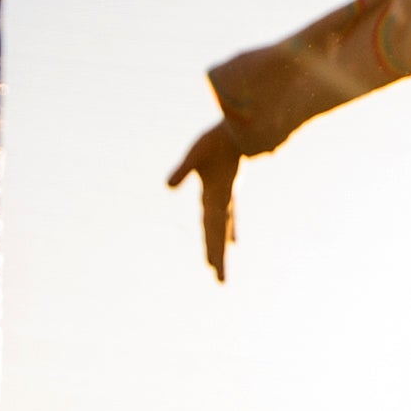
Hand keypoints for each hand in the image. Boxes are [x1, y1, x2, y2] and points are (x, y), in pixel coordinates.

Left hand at [166, 117, 247, 279]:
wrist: (243, 129)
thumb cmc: (217, 139)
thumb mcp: (196, 153)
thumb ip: (183, 169)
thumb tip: (168, 186)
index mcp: (217, 197)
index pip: (213, 228)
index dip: (213, 248)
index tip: (214, 269)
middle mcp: (224, 202)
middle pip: (218, 234)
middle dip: (218, 257)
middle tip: (221, 281)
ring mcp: (228, 197)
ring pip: (223, 229)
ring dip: (220, 248)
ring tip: (218, 266)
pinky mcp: (229, 191)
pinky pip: (228, 217)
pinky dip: (229, 230)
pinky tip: (234, 240)